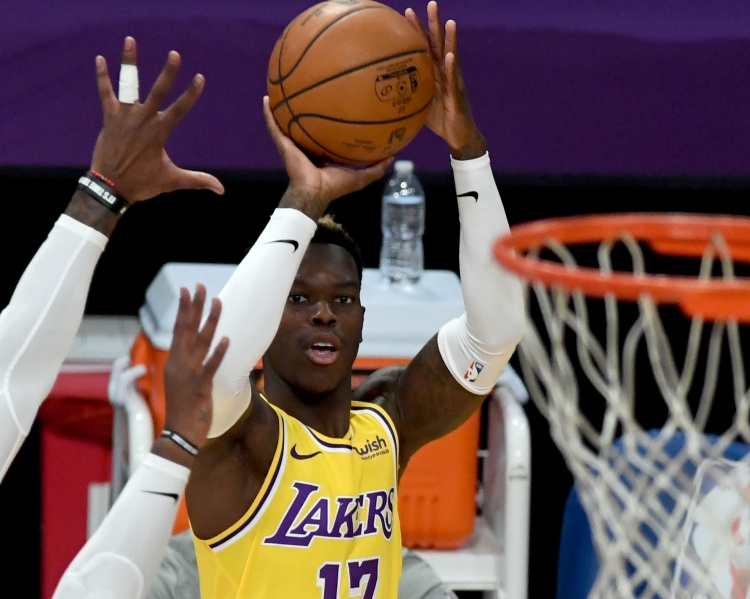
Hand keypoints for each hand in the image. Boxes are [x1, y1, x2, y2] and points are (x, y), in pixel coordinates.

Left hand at [90, 36, 224, 202]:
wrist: (111, 188)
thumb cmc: (143, 184)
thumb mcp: (173, 181)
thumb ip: (198, 181)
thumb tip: (222, 190)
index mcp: (160, 133)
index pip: (180, 109)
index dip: (191, 94)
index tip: (200, 78)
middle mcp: (143, 120)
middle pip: (158, 91)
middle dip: (168, 73)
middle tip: (174, 54)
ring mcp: (125, 117)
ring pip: (129, 84)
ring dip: (130, 62)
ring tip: (131, 40)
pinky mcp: (109, 118)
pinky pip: (105, 93)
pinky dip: (102, 77)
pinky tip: (100, 59)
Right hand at [162, 284, 228, 452]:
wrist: (179, 434)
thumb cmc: (183, 409)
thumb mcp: (182, 382)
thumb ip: (189, 364)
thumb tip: (196, 349)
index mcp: (175, 361)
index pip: (179, 329)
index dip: (184, 309)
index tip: (187, 290)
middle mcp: (179, 363)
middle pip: (187, 329)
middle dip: (194, 306)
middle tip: (200, 286)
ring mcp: (189, 374)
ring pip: (201, 342)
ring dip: (210, 321)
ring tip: (218, 301)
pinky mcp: (200, 386)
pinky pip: (210, 365)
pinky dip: (218, 352)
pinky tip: (226, 339)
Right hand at [262, 96, 391, 219]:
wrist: (313, 192)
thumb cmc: (335, 186)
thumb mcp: (361, 176)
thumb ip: (376, 167)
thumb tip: (393, 156)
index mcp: (321, 153)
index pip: (324, 135)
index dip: (328, 123)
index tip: (335, 106)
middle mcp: (306, 147)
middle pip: (304, 125)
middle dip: (305, 109)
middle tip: (309, 89)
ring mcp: (293, 145)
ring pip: (286, 122)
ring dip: (282, 107)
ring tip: (281, 88)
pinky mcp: (283, 144)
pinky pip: (273, 126)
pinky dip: (268, 114)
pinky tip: (266, 99)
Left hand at [405, 1, 486, 159]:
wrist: (460, 138)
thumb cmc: (441, 121)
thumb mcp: (419, 106)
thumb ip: (407, 94)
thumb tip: (381, 94)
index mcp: (435, 74)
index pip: (425, 47)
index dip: (417, 30)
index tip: (407, 12)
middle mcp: (446, 73)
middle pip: (439, 44)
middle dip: (435, 24)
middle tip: (432, 3)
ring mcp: (454, 83)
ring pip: (451, 57)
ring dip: (450, 39)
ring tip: (448, 22)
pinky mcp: (458, 97)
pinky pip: (454, 81)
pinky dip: (452, 68)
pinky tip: (450, 56)